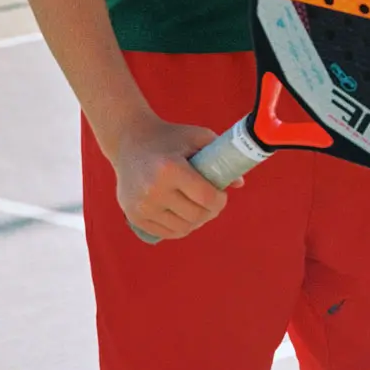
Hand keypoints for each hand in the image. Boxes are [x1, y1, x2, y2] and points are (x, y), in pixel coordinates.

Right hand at [113, 115, 243, 240]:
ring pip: (182, 228)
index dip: (220, 201)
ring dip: (197, 221)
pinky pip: (166, 233)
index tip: (222, 195)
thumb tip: (239, 183)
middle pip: (196, 215)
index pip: (206, 197)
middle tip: (214, 203)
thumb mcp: (196, 137)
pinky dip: (181, 228)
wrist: (130, 140)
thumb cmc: (169, 136)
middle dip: (211, 211)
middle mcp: (154, 190)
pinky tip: (185, 216)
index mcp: (170, 168)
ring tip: (200, 209)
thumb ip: (220, 157)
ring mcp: (142, 206)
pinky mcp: (134, 216)